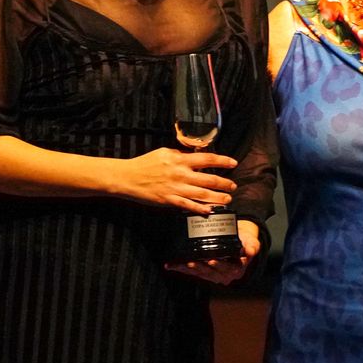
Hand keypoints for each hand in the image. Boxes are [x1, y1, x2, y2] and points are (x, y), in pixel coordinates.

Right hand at [113, 148, 237, 213]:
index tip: (233, 163)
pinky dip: (200, 209)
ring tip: (227, 199)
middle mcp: (180, 174)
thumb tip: (196, 155)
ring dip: (217, 198)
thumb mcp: (164, 152)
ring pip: (202, 194)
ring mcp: (175, 188)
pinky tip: (209, 210)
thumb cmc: (146, 163)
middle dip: (224, 183)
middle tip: (233, 186)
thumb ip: (181, 154)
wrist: (128, 177)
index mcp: (179, 159)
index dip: (223, 161)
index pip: (207, 159)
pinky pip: (188, 206)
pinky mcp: (169, 200)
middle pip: (209, 179)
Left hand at [165, 219, 261, 285]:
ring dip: (188, 269)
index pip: (227, 269)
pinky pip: (191, 271)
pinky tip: (170, 265)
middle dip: (200, 268)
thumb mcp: (252, 244)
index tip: (212, 260)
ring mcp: (212, 274)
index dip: (219, 265)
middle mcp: (223, 275)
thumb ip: (252, 248)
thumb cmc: (246, 244)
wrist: (240, 245)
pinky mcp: (203, 271)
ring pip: (199, 273)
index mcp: (236, 270)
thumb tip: (250, 251)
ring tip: (180, 264)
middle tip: (192, 262)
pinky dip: (180, 268)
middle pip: (210, 272)